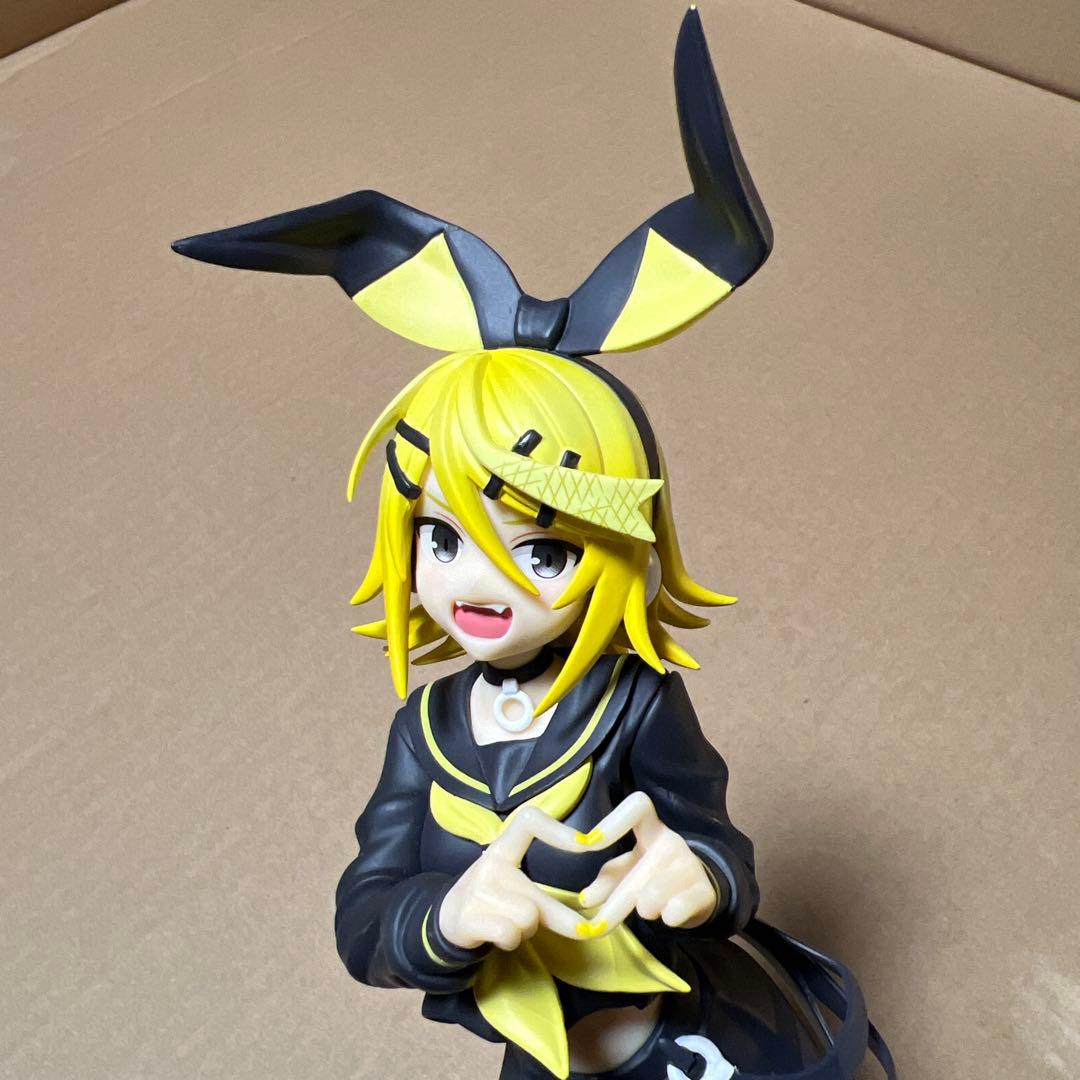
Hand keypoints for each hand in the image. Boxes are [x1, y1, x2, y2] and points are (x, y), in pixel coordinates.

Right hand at [438, 806, 585, 950]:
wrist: (447, 918)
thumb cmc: (493, 897)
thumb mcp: (513, 882)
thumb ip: (544, 892)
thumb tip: (592, 907)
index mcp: (503, 848)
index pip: (529, 822)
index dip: (558, 831)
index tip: (588, 842)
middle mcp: (490, 863)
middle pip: (536, 901)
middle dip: (557, 922)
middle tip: (565, 927)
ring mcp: (477, 890)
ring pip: (527, 919)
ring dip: (525, 931)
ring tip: (510, 923)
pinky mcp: (466, 916)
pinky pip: (509, 933)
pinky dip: (510, 940)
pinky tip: (496, 934)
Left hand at [579, 792, 717, 931]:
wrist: (699, 891)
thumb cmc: (655, 874)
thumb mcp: (629, 871)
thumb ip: (607, 880)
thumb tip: (585, 900)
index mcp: (651, 828)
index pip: (638, 806)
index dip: (614, 821)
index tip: (589, 842)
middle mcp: (671, 841)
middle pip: (637, 869)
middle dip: (615, 903)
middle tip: (598, 926)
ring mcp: (690, 864)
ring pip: (654, 893)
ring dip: (644, 908)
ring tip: (646, 909)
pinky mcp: (705, 891)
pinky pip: (679, 908)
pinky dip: (669, 916)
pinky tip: (668, 916)